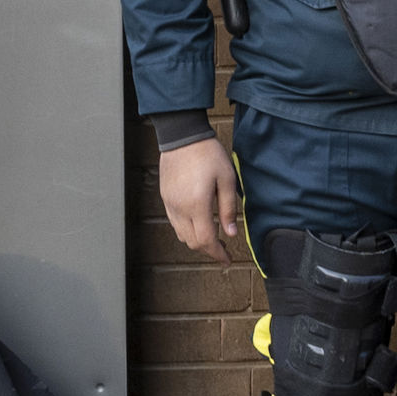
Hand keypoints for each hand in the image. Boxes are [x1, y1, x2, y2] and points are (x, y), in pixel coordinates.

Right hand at [159, 134, 242, 262]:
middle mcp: (180, 208)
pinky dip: (187, 230)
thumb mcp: (227, 179)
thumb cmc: (207, 154)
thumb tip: (231, 233)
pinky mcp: (165, 198)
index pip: (206, 240)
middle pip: (192, 242)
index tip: (227, 259)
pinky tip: (198, 224)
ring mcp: (170, 204)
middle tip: (223, 249)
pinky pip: (175, 223)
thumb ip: (229, 208)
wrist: (182, 136)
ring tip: (212, 237)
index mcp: (197, 204)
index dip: (218, 254)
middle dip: (208, 250)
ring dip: (197, 241)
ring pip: (182, 235)